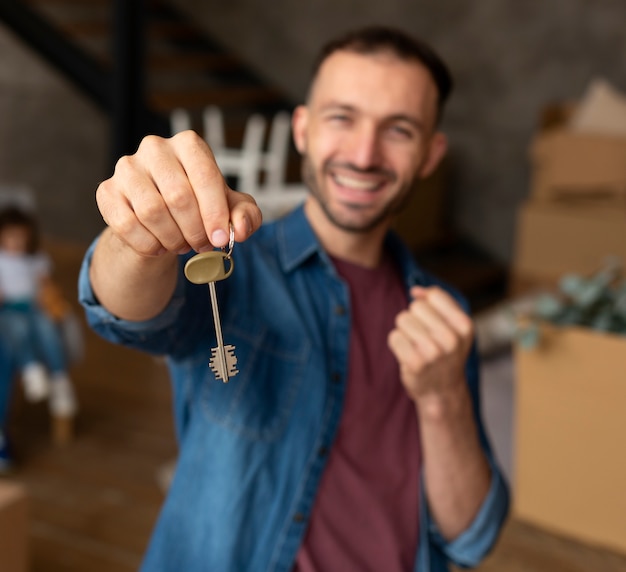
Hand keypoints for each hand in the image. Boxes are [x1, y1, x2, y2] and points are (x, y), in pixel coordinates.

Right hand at [96, 131, 262, 256]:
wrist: (162, 219)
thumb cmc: (199, 207)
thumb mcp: (231, 210)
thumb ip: (245, 216)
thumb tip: (242, 230)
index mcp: (189, 145)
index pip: (205, 176)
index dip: (215, 213)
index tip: (221, 239)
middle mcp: (155, 148)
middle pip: (178, 196)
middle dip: (195, 230)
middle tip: (202, 245)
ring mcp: (127, 168)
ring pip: (152, 212)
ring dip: (172, 238)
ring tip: (182, 244)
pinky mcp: (107, 191)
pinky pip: (127, 224)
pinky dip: (148, 244)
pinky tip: (159, 246)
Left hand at [388, 286, 473, 404]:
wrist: (442, 392)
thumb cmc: (445, 353)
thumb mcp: (453, 326)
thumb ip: (438, 301)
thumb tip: (415, 290)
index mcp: (465, 325)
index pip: (434, 296)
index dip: (428, 307)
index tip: (434, 324)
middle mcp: (452, 338)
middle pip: (416, 307)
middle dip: (415, 319)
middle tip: (425, 339)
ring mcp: (434, 352)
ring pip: (402, 319)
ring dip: (405, 332)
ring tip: (417, 347)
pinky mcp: (415, 363)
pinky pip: (394, 336)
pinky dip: (397, 344)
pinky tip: (409, 356)